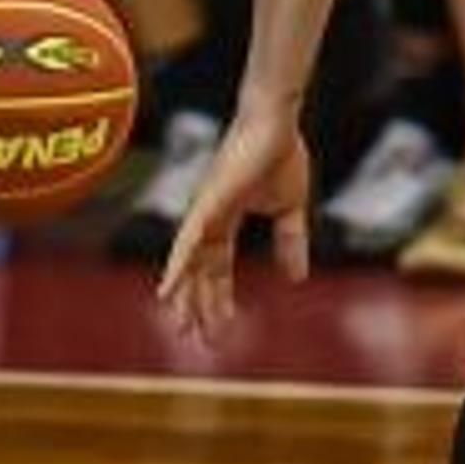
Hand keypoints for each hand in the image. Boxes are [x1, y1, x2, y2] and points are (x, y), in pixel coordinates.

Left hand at [156, 111, 314, 337]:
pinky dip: (177, 268)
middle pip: (199, 272)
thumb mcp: (290, 211)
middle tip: (194, 340)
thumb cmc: (279, 155)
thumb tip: (297, 278)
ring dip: (185, 297)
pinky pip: (188, 243)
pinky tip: (167, 292)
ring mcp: (204, 212)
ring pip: (190, 264)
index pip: (218, 268)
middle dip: (197, 306)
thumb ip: (290, 242)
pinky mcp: (208, 204)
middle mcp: (207, 220)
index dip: (218, 298)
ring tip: (179, 328)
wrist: (276, 123)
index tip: (221, 328)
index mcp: (225, 221)